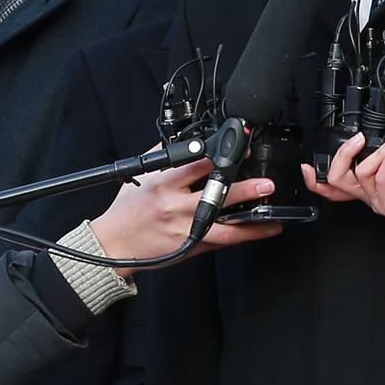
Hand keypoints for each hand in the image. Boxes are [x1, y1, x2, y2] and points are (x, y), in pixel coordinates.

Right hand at [90, 161, 280, 269]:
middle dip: (244, 189)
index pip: (197, 165)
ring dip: (251, 219)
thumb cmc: (126, 211)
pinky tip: (263, 230)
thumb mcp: (140, 177)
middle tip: (265, 183)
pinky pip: (222, 241)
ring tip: (271, 211)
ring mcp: (185, 229)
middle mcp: (175, 206)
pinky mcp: (190, 246)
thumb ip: (162, 156)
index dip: (221, 156)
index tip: (241, 150)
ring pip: (224, 225)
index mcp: (163, 184)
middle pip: (215, 196)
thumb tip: (181, 138)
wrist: (112, 245)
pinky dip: (244, 236)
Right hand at [304, 134, 384, 303]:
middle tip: (358, 139)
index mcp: (371, 188)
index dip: (315, 180)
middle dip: (343, 154)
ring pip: (360, 173)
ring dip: (378, 152)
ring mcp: (379, 202)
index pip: (334, 188)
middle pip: (336, 179)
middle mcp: (371, 196)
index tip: (307, 167)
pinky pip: (381, 178)